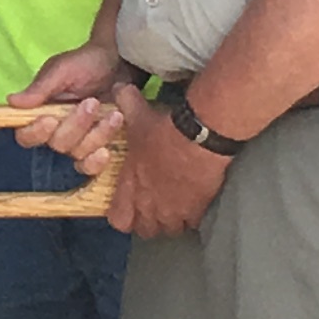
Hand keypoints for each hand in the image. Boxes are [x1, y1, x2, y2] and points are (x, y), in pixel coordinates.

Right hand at [7, 40, 128, 159]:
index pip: (26, 135)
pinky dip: (97, 161)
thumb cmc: (86, 63)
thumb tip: (11, 101)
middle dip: (76, 125)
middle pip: (57, 144)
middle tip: (91, 103)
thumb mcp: (62, 70)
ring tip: (114, 114)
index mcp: (41, 113)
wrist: (120, 62)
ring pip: (79, 153)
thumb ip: (40, 88)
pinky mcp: (98, 147)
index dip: (35, 133)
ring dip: (97, 134)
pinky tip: (106, 151)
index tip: (50, 119)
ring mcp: (78, 141)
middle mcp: (56, 131)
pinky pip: (91, 166)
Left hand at [103, 86, 233, 239]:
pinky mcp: (196, 209)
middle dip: (148, 222)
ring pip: (169, 230)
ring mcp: (173, 210)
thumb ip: (125, 102)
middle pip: (145, 230)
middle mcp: (149, 204)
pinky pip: (192, 224)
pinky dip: (192, 217)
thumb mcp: (139, 113)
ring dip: (170, 221)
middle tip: (155, 209)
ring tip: (175, 207)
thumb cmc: (164, 127)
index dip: (122, 216)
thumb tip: (118, 87)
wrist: (199, 135)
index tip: (129, 208)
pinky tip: (194, 204)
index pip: (118, 220)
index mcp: (131, 186)